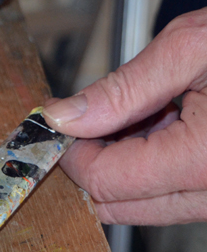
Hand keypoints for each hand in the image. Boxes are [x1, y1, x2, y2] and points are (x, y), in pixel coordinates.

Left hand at [42, 7, 206, 224]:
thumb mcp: (192, 47)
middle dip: (92, 163)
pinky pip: (174, 194)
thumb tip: (64, 117)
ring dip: (123, 163)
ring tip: (146, 109)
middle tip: (90, 117)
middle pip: (119, 204)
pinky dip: (153, 163)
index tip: (60, 123)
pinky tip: (164, 121)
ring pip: (145, 202)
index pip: (106, 182)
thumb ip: (122, 89)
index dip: (72, 154)